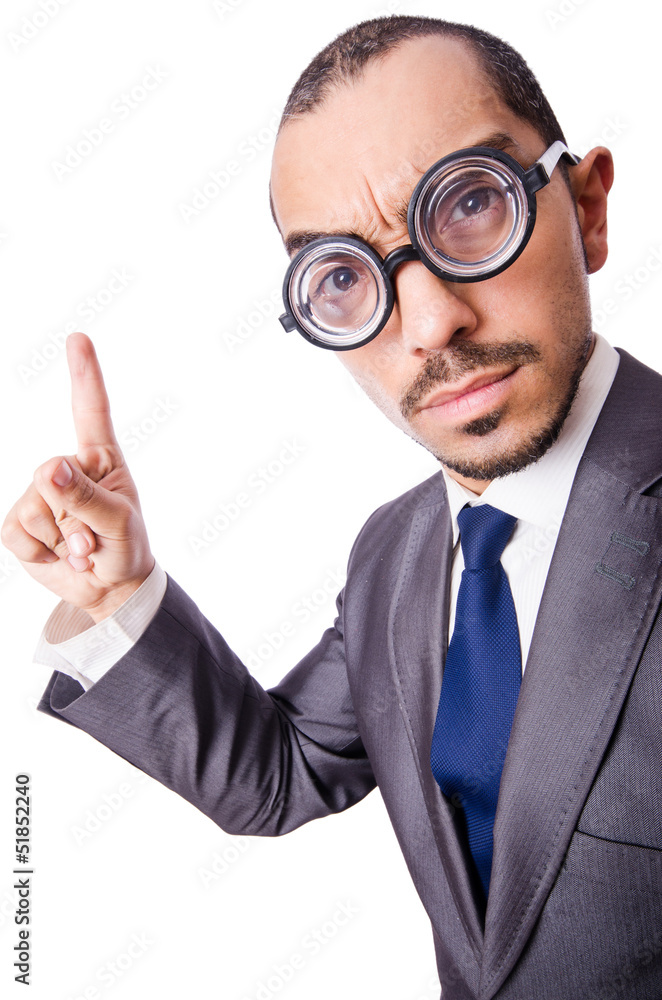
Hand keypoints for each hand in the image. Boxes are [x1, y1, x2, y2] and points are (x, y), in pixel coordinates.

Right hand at [2, 333, 154, 621]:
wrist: (109, 588)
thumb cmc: (124, 547)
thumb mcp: (118, 523)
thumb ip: (86, 498)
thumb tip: (49, 471)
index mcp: (101, 461)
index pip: (91, 412)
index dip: (84, 375)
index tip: (79, 338)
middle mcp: (69, 470)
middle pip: (48, 475)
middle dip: (73, 518)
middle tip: (94, 541)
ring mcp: (42, 495)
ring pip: (32, 508)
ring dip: (60, 541)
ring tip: (82, 550)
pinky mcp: (22, 523)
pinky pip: (16, 532)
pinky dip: (39, 553)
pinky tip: (59, 557)